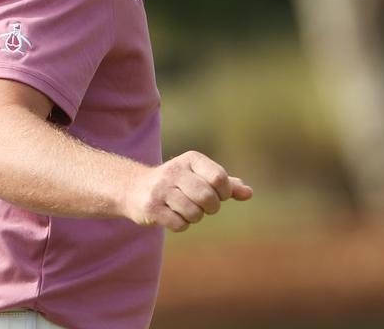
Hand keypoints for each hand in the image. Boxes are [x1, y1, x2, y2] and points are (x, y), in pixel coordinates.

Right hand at [123, 150, 252, 231]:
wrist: (134, 188)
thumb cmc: (176, 183)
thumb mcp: (200, 177)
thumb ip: (226, 184)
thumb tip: (249, 193)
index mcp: (190, 159)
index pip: (219, 178)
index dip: (224, 192)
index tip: (217, 195)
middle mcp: (175, 171)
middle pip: (208, 197)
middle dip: (211, 208)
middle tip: (204, 207)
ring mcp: (161, 189)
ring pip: (194, 213)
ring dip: (194, 217)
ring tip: (186, 210)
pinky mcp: (151, 207)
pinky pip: (179, 224)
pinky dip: (181, 225)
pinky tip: (172, 216)